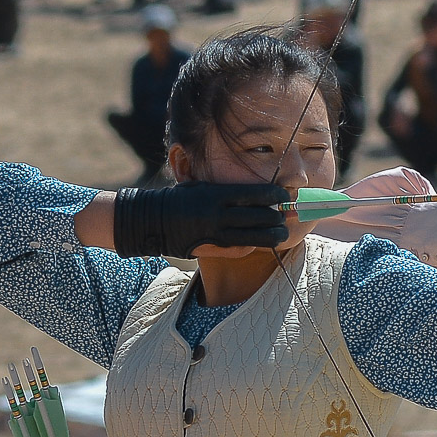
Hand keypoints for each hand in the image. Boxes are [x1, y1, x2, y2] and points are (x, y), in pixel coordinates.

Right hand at [112, 181, 289, 258]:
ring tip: (280, 233)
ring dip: (273, 236)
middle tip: (284, 216)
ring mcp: (216, 234)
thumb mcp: (203, 187)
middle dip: (278, 218)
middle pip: (261, 218)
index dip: (275, 195)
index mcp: (217, 194)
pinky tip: (258, 242)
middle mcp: (218, 215)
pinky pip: (241, 249)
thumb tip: (260, 194)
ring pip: (256, 238)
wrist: (151, 220)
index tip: (284, 195)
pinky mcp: (213, 249)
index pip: (255, 194)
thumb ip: (228, 191)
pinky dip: (252, 245)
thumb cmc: (181, 199)